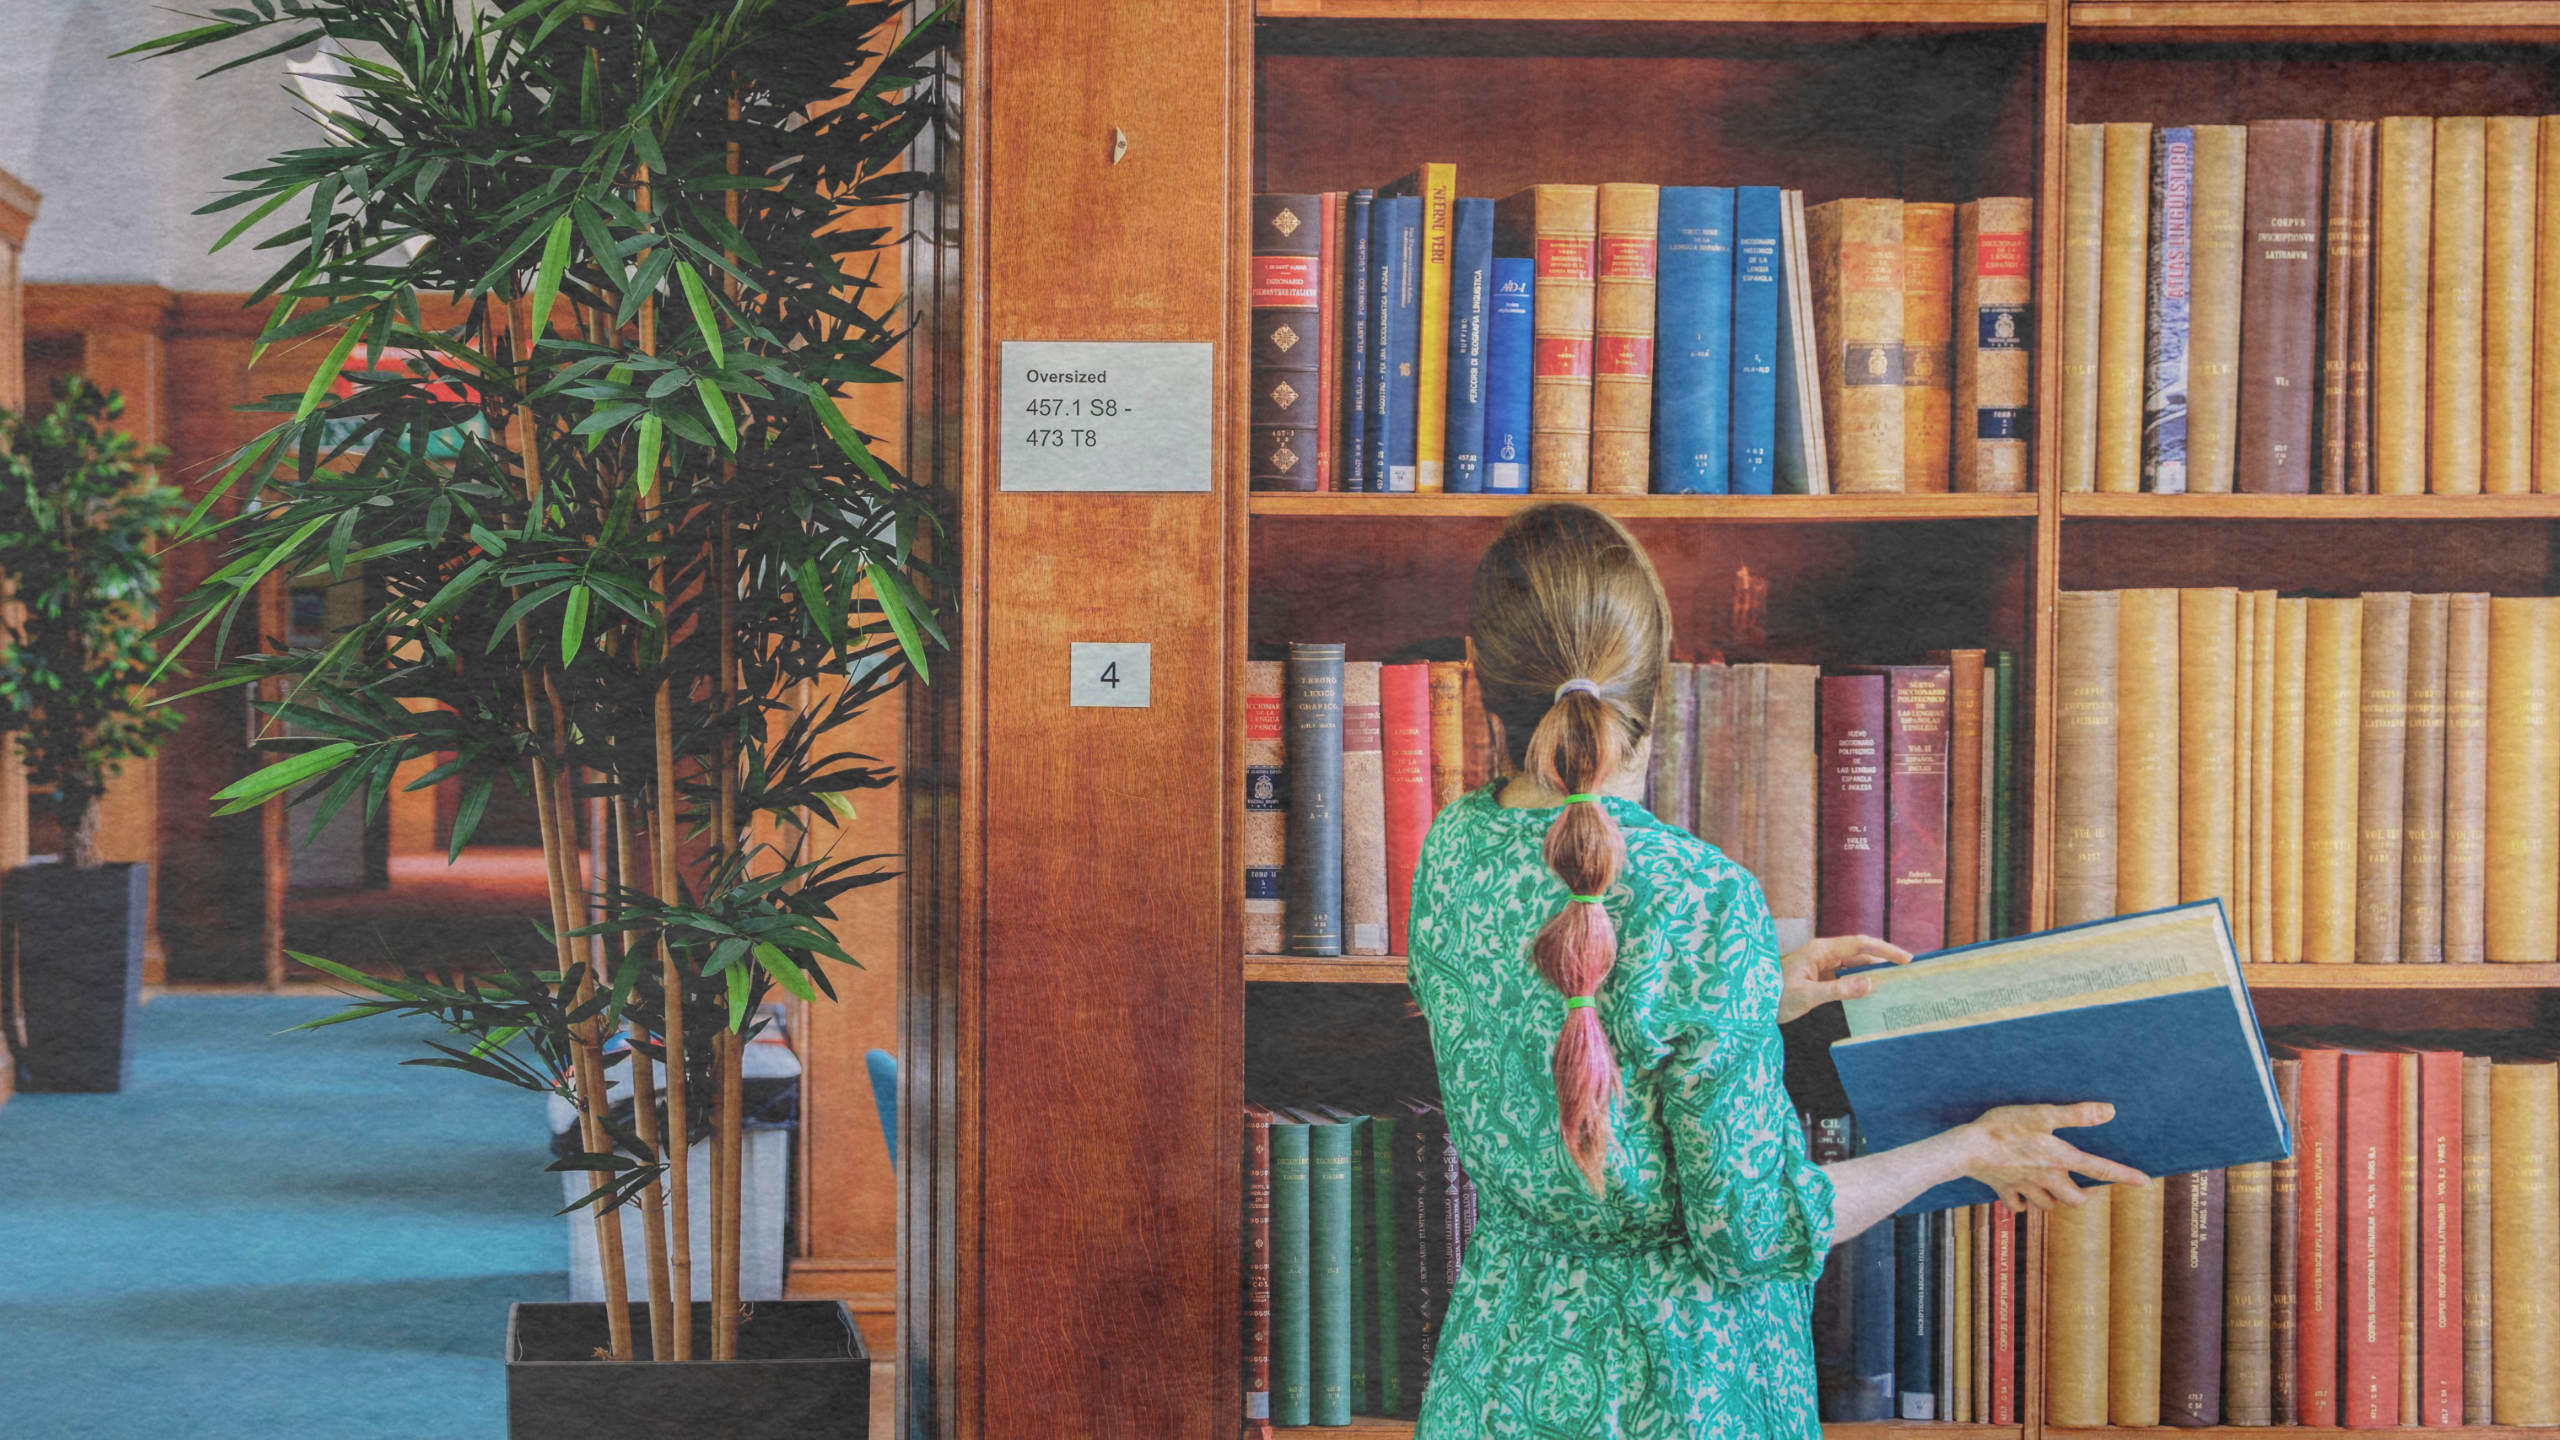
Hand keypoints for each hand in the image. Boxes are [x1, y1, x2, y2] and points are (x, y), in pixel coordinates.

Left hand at [1775, 934, 1912, 1024]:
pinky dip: (1859, 983)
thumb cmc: (1772, 995)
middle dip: (1883, 961)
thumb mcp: (1807, 995)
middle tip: (1906, 972)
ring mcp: (1820, 965)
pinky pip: (1844, 977)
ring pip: (1853, 966)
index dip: (1884, 950)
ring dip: (1872, 973)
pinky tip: (1871, 993)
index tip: (1905, 959)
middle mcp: (1822, 954)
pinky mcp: (1818, 977)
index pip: (1859, 945)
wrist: (1750, 1001)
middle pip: (1860, 953)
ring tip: (1895, 983)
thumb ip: (1839, 990)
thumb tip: (1870, 984)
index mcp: (1820, 950)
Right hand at [1960, 1102, 2149, 1212]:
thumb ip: (2076, 1114)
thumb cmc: (2004, 1126)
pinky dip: (2024, 1203)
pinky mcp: (2004, 1189)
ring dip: (2055, 1199)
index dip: (2125, 1175)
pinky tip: (2022, 1193)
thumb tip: (2109, 1111)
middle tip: (2086, 1187)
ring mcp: (2025, 1187)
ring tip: (2053, 1187)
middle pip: (2076, 1199)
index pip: (2100, 1169)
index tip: (2145, 1183)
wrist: (1967, 1148)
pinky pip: (2019, 1205)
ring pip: (2048, 1205)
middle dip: (2084, 1196)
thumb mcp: (2042, 1114)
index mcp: (2059, 1159)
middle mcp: (2047, 1178)